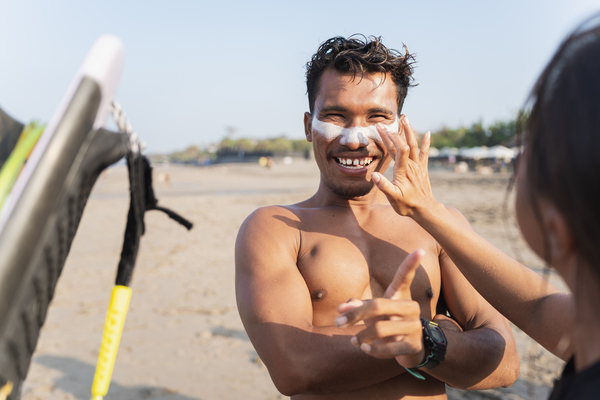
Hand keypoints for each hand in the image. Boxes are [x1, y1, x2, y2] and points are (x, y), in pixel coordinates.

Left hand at [335, 249, 425, 367]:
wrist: (411, 349)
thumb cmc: (388, 323)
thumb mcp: (373, 313)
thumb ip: (357, 307)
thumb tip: (340, 309)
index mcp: (400, 295)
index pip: (404, 277)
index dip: (411, 263)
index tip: (419, 250)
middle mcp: (410, 308)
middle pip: (378, 306)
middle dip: (354, 315)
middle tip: (337, 323)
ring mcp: (414, 326)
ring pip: (380, 329)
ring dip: (361, 336)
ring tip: (354, 340)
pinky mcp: (413, 345)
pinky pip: (388, 348)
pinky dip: (372, 350)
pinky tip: (365, 349)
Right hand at [372, 115, 435, 216]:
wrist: (424, 209)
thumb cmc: (407, 205)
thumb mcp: (394, 198)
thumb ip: (384, 186)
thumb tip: (374, 176)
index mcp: (403, 171)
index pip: (399, 149)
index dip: (392, 138)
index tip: (383, 130)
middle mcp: (411, 166)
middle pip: (404, 144)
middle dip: (395, 132)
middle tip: (387, 121)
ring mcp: (418, 166)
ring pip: (414, 145)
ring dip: (409, 131)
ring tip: (405, 119)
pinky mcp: (422, 169)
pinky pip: (424, 153)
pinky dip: (426, 143)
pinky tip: (428, 133)